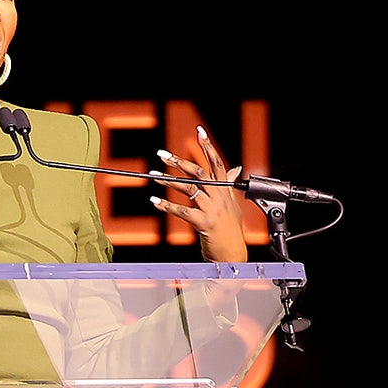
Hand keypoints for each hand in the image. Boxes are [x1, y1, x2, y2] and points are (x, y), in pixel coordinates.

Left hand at [150, 125, 248, 262]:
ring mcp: (213, 210)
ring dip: (168, 181)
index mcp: (226, 191)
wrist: (233, 256)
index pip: (217, 163)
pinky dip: (167, 206)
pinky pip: (182, 211)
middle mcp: (220, 197)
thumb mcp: (232, 206)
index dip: (209, 146)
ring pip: (189, 189)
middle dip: (180, 161)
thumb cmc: (230, 230)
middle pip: (200, 173)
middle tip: (162, 154)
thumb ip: (229, 186)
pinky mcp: (204, 224)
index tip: (199, 131)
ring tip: (153, 176)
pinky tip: (155, 201)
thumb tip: (234, 168)